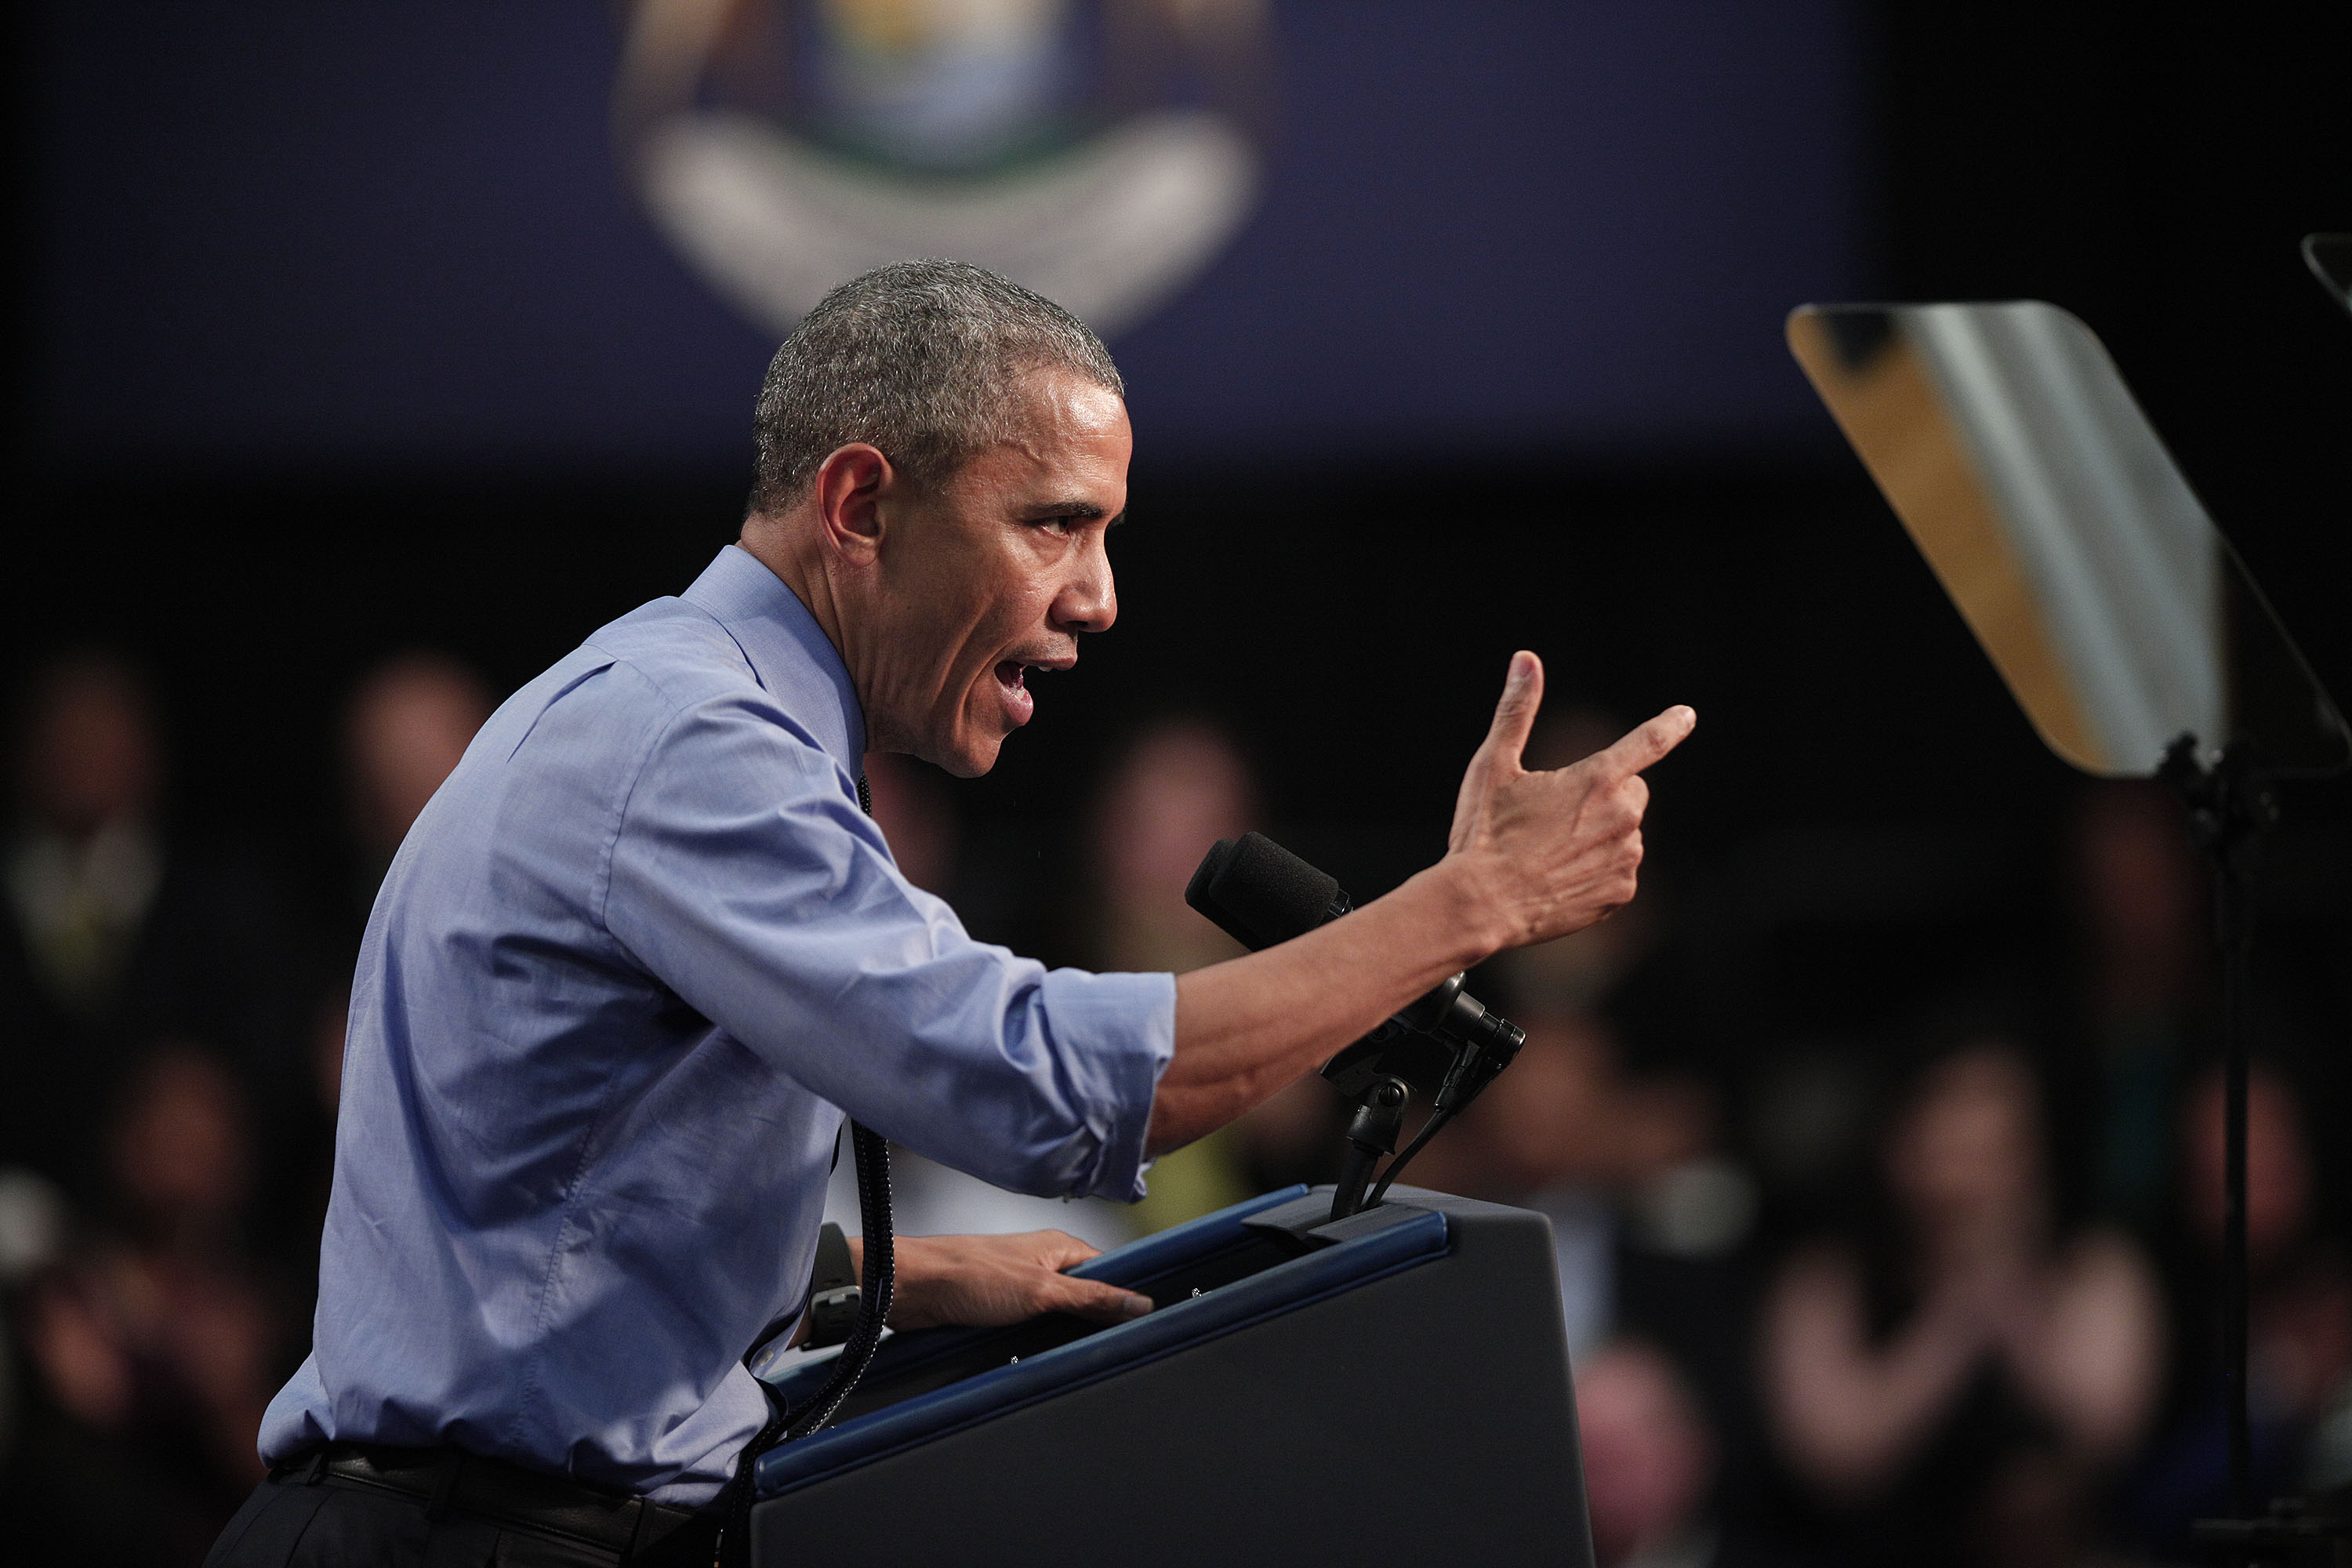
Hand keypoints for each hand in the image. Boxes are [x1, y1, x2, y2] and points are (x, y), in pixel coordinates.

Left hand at [857, 1230, 1153, 1331]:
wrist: (912, 1289)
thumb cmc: (968, 1275)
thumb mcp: (1041, 1290)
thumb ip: (1091, 1297)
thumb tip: (1138, 1302)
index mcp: (1059, 1248)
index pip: (1110, 1271)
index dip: (1126, 1297)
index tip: (1144, 1323)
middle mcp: (1042, 1264)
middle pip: (1086, 1297)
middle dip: (1095, 1322)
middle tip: (1109, 1348)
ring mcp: (1020, 1288)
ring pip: (1058, 1318)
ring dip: (1061, 1336)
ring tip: (1073, 1356)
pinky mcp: (999, 1310)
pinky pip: (1031, 1330)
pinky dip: (1036, 1343)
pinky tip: (1039, 1356)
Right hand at [1443, 651, 1693, 951]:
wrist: (1481, 904)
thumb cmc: (1485, 832)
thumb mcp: (1494, 765)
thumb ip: (1517, 709)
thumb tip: (1526, 658)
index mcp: (1597, 779)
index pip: (1648, 743)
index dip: (1670, 726)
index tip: (1687, 715)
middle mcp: (1623, 818)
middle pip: (1631, 794)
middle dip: (1605, 796)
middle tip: (1555, 815)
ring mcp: (1625, 859)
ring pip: (1624, 835)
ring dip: (1599, 836)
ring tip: (1550, 852)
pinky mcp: (1621, 893)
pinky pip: (1618, 873)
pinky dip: (1596, 872)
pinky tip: (1559, 879)